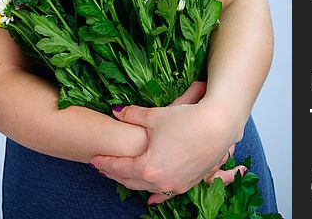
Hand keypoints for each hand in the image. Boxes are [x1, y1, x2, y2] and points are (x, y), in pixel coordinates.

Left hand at [89, 82, 246, 205]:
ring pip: (146, 188)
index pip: (118, 166)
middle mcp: (160, 181)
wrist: (219, 126)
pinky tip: (151, 198)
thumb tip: (116, 112)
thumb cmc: (186, 120)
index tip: (92, 158)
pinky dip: (155, 193)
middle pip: (130, 180)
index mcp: (148, 167)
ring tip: (121, 176)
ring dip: (132, 182)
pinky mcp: (189, 182)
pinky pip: (166, 193)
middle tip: (102, 167)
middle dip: (114, 173)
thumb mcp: (154, 116)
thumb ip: (132, 115)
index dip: (104, 161)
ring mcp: (176, 184)